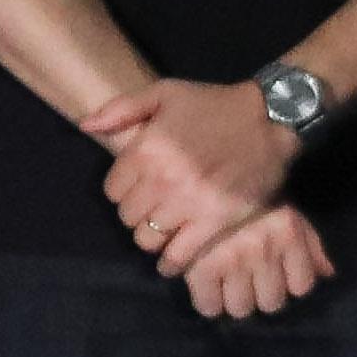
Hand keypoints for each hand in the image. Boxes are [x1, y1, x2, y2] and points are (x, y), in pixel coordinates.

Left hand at [91, 75, 296, 260]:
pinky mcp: (214, 222)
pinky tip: (172, 261)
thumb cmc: (215, 105)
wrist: (270, 119)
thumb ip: (122, 108)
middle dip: (137, 213)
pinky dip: (171, 264)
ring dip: (153, 237)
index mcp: (146, 148)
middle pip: (128, 216)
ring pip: (148, 238)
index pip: (113, 190)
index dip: (123, 190)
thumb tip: (86, 125)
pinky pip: (179, 255)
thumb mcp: (166, 92)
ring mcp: (188, 203)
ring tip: (165, 229)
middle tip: (154, 208)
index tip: (139, 187)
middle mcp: (163, 178)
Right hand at [176, 201, 333, 319]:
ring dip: (235, 299)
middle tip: (249, 278)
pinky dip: (208, 302)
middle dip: (261, 293)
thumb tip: (327, 274)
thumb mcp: (286, 214)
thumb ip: (311, 244)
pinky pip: (209, 306)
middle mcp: (263, 247)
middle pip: (272, 302)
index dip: (290, 282)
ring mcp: (231, 259)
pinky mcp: (200, 267)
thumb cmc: (250, 200)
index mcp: (288, 233)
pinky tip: (207, 287)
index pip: (302, 286)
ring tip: (227, 283)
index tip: (278, 273)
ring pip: (241, 308)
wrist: (205, 174)